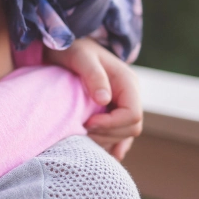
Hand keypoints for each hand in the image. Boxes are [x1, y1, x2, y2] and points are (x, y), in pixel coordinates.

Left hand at [45, 38, 142, 159]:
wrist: (66, 45)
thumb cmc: (72, 48)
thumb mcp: (81, 57)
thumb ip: (93, 76)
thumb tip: (104, 100)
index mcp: (128, 82)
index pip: (132, 114)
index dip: (111, 124)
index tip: (86, 123)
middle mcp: (130, 95)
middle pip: (131, 128)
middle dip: (107, 134)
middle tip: (81, 132)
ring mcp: (122, 104)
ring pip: (125, 134)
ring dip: (106, 141)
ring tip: (82, 138)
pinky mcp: (112, 111)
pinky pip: (119, 134)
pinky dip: (110, 144)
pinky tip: (101, 152)